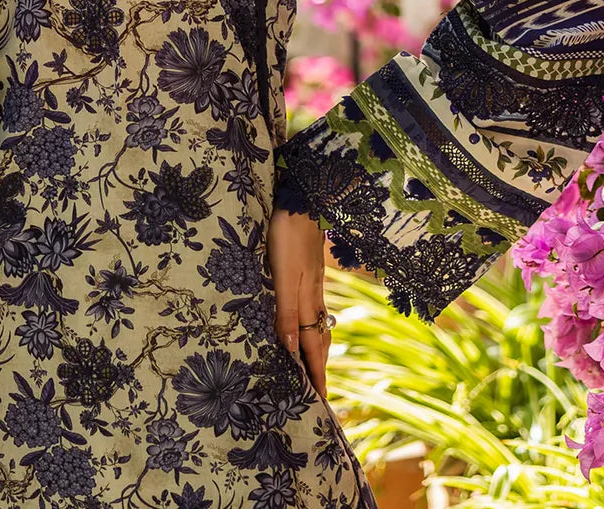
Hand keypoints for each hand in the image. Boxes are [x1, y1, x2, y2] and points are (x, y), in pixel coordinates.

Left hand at [266, 204, 330, 398]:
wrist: (302, 201)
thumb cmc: (287, 237)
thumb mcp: (282, 275)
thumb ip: (286, 311)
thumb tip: (291, 350)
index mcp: (308, 301)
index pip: (314, 347)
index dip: (316, 374)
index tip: (322, 402)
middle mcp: (314, 296)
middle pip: (320, 340)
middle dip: (320, 368)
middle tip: (321, 394)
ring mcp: (314, 283)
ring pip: (319, 325)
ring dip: (318, 348)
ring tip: (315, 366)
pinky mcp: (310, 271)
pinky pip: (314, 309)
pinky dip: (313, 326)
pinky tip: (309, 322)